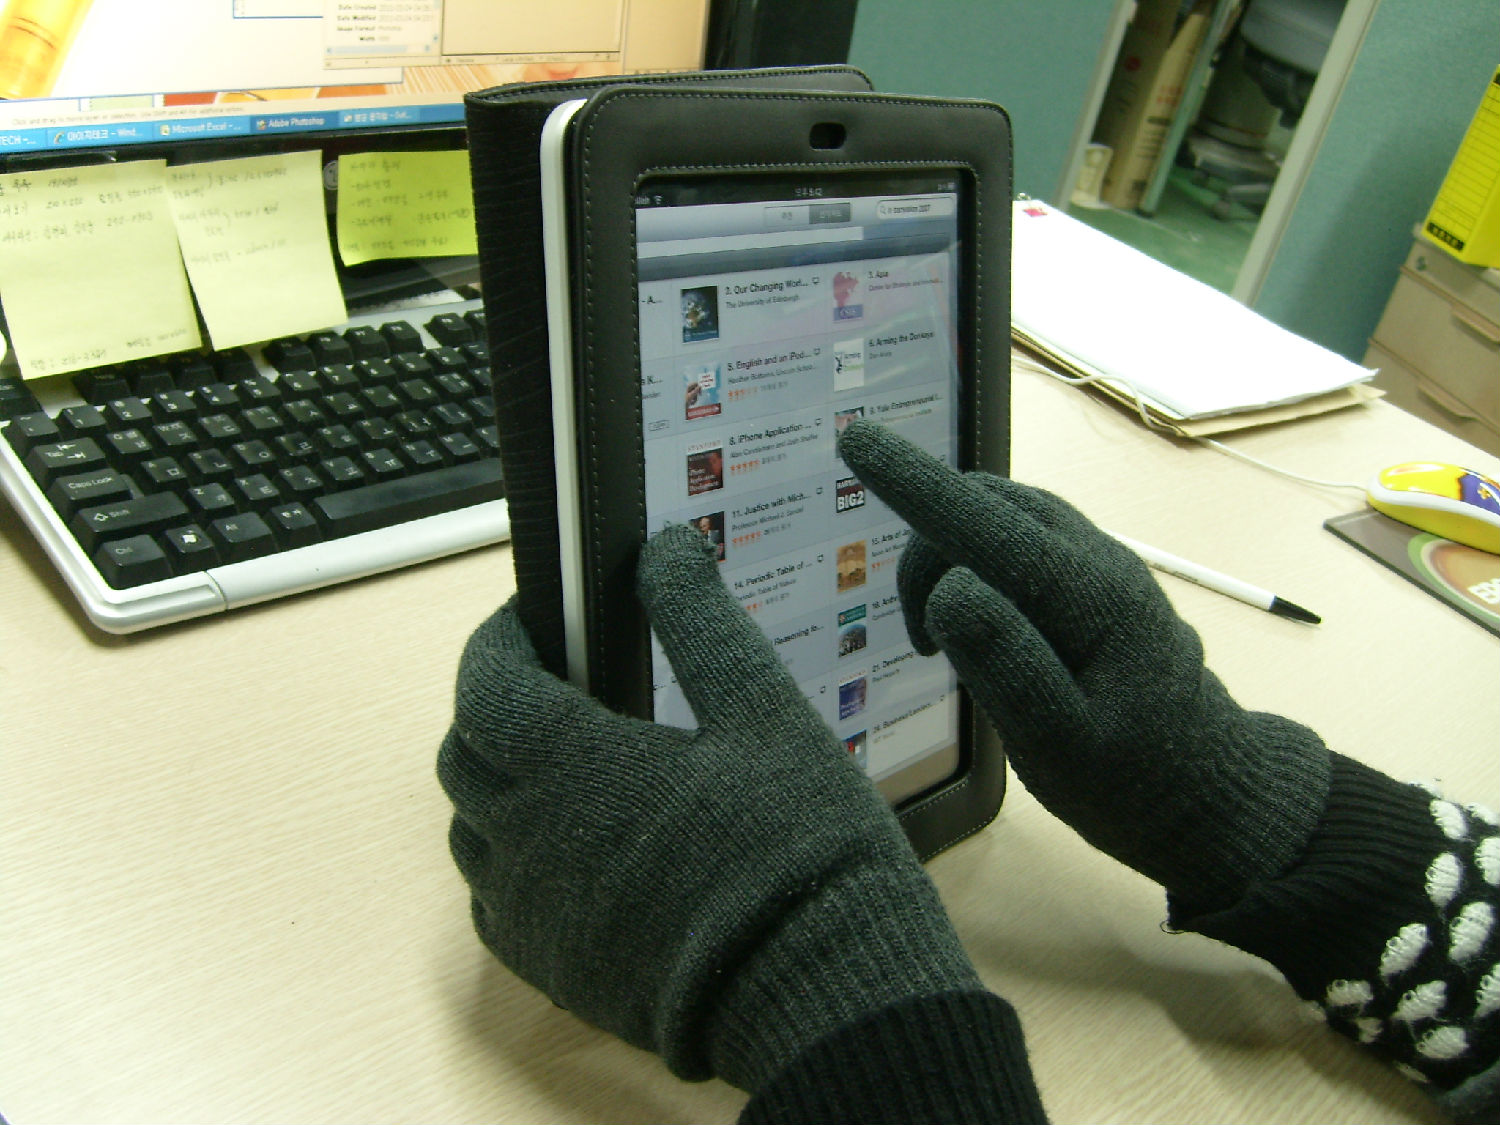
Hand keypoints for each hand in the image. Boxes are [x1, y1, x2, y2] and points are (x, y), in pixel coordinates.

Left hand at [437, 524, 980, 1091]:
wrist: (817, 990)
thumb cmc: (797, 846)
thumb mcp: (763, 712)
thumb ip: (700, 623)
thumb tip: (664, 550)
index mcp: (571, 765)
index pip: (484, 682)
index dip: (497, 640)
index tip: (536, 618)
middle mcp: (529, 838)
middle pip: (463, 752)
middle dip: (496, 704)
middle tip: (560, 683)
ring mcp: (531, 910)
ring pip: (470, 827)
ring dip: (499, 781)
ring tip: (571, 763)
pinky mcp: (548, 967)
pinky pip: (495, 899)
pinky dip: (514, 858)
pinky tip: (578, 849)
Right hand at [837, 420, 1329, 907]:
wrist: (1208, 794)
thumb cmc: (1133, 782)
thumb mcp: (1063, 746)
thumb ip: (1008, 666)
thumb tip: (949, 589)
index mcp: (1092, 596)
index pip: (987, 525)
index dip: (915, 485)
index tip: (856, 442)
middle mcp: (1096, 561)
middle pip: (986, 509)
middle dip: (928, 554)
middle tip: (921, 646)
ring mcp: (1097, 565)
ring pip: (998, 520)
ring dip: (949, 564)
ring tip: (943, 646)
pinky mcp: (1090, 582)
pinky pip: (1015, 543)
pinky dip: (974, 569)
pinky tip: (981, 634)